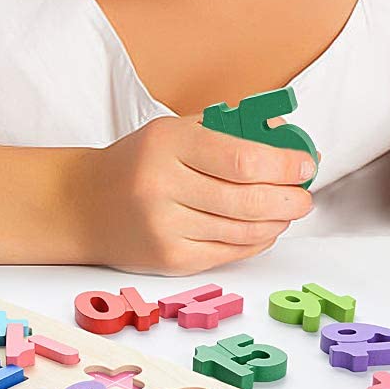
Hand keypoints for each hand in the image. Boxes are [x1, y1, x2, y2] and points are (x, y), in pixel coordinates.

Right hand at [83, 114, 315, 273]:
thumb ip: (233, 128)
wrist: (81, 204)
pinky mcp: (168, 260)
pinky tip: (267, 228)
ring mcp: (164, 228)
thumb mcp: (180, 130)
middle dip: (290, 199)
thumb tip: (289, 137)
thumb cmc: (143, 160)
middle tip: (306, 195)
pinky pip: (228, 253)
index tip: (307, 164)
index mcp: (170, 145)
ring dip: (278, 221)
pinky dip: (257, 241)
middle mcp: (163, 187)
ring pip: (242, 231)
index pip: (242, 158)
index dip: (284, 164)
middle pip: (247, 199)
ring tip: (290, 210)